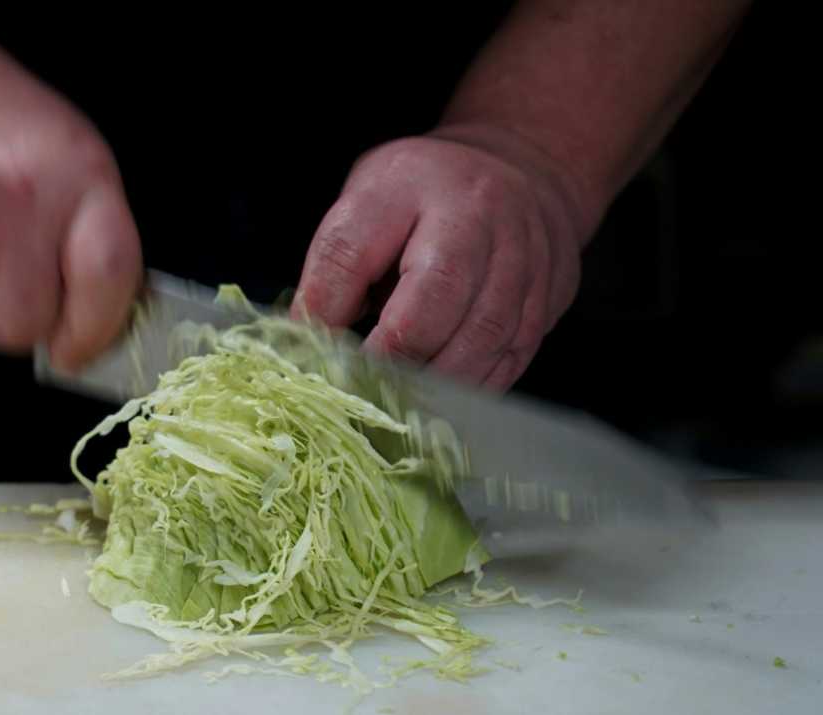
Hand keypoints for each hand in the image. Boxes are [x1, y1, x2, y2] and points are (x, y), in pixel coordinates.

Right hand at [0, 29, 140, 367]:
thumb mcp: (73, 160)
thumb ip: (89, 240)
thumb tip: (83, 334)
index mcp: (80, 180)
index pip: (106, 279)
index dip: (93, 332)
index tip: (71, 352)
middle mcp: (19, 199)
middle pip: (21, 325)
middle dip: (11, 317)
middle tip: (0, 277)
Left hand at [294, 127, 593, 391]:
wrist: (521, 171)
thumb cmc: (424, 195)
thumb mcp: (364, 205)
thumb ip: (334, 268)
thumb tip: (304, 342)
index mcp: (408, 184)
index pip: (356, 249)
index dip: (330, 309)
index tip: (315, 353)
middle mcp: (477, 214)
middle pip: (438, 294)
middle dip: (395, 355)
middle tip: (363, 390)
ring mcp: (523, 256)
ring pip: (483, 334)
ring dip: (436, 382)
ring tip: (400, 406)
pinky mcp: (547, 298)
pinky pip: (510, 357)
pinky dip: (471, 389)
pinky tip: (442, 403)